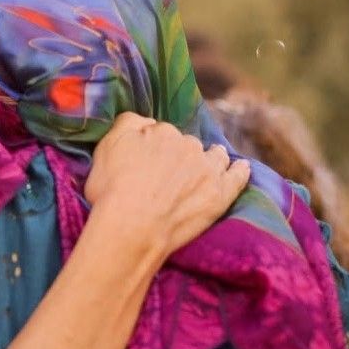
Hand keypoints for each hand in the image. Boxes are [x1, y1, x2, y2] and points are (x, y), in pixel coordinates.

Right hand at [85, 113, 249, 257]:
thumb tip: (146, 121)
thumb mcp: (106, 145)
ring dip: (213, 156)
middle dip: (180, 154)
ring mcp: (208, 170)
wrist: (132, 227)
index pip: (160, 132)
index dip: (152, 146)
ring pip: (215, 155)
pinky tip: (242, 167)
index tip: (145, 161)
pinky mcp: (220, 194)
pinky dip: (240, 170)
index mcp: (161, 131)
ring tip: (208, 163)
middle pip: (187, 144)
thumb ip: (128, 123)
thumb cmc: (112, 189)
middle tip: (168, 173)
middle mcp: (188, 145)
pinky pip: (237, 176)